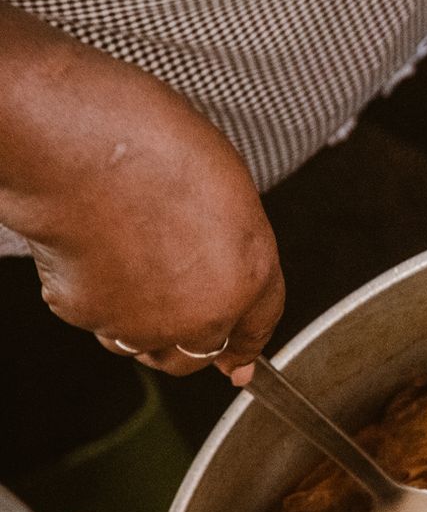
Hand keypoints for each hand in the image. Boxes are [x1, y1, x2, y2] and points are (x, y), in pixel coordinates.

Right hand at [0, 8, 281, 383]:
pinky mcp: (88, 317)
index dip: (248, 342)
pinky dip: (99, 300)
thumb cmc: (157, 148)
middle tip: (175, 301)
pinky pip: (99, 320)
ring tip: (133, 267)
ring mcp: (141, 323)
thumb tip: (224, 262)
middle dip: (191, 336)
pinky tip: (99, 257)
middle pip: (198, 353)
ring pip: (146, 345)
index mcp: (248, 275)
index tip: (240, 363)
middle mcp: (199, 313)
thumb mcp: (230, 191)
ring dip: (144, 324)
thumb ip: (234, 244)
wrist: (83, 149)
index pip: (258, 325)